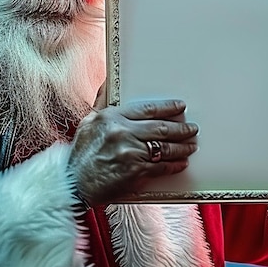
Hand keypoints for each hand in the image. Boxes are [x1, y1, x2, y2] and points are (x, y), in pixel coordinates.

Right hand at [69, 99, 198, 205]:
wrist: (75, 183)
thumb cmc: (81, 154)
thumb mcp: (88, 122)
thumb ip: (102, 102)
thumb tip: (108, 83)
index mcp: (112, 117)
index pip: (148, 109)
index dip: (168, 107)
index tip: (180, 107)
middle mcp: (122, 132)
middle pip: (161, 127)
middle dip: (181, 128)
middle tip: (192, 129)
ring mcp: (130, 152)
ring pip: (165, 147)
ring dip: (182, 146)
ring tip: (191, 145)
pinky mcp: (136, 171)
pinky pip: (161, 166)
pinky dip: (174, 165)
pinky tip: (181, 163)